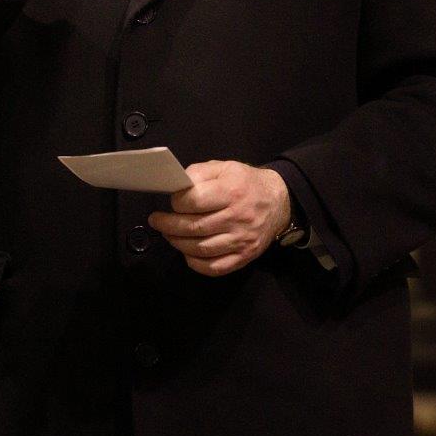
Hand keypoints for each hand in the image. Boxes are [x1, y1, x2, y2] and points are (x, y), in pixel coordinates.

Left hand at [148, 160, 290, 276]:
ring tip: (168, 234)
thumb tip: (177, 186)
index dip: (177, 203)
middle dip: (169, 225)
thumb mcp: (224, 167)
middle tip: (156, 221)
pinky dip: (196, 263)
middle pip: (194, 227)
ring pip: (201, 249)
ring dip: (178, 243)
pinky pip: (215, 267)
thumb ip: (199, 173)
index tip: (171, 201)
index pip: (195, 201)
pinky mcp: (244, 257)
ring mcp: (241, 240)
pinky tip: (187, 252)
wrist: (278, 202)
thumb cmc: (246, 182)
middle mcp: (237, 217)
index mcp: (231, 191)